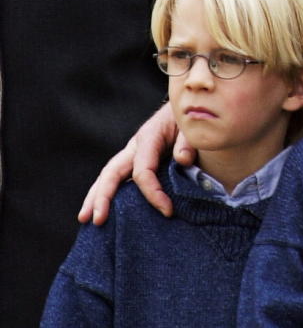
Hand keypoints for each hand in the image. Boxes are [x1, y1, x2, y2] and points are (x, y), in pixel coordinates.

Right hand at [78, 101, 187, 223]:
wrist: (185, 107)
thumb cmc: (189, 119)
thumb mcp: (191, 126)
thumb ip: (189, 141)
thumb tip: (183, 159)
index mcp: (149, 137)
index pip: (143, 171)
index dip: (153, 193)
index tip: (168, 211)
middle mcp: (135, 146)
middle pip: (112, 172)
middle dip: (103, 196)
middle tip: (98, 220)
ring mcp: (131, 153)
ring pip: (108, 175)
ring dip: (95, 197)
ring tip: (84, 219)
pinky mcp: (134, 160)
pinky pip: (116, 177)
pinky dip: (104, 192)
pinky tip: (98, 209)